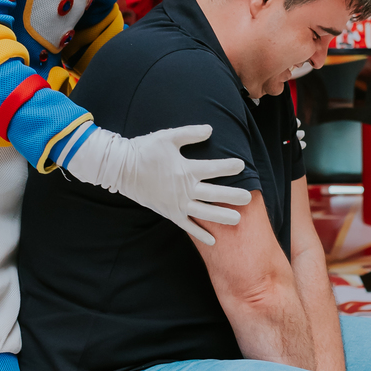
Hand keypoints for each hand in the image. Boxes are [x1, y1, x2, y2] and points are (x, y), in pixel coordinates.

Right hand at [66, 123, 250, 246]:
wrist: (121, 168)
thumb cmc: (145, 150)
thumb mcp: (168, 137)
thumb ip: (190, 134)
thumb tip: (210, 130)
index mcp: (186, 170)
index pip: (214, 169)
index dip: (229, 167)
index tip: (242, 165)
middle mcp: (184, 189)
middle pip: (214, 194)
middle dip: (233, 196)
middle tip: (249, 198)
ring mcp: (177, 203)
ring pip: (204, 212)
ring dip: (222, 217)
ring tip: (238, 219)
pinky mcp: (169, 212)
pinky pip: (187, 226)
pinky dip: (199, 234)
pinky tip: (213, 241)